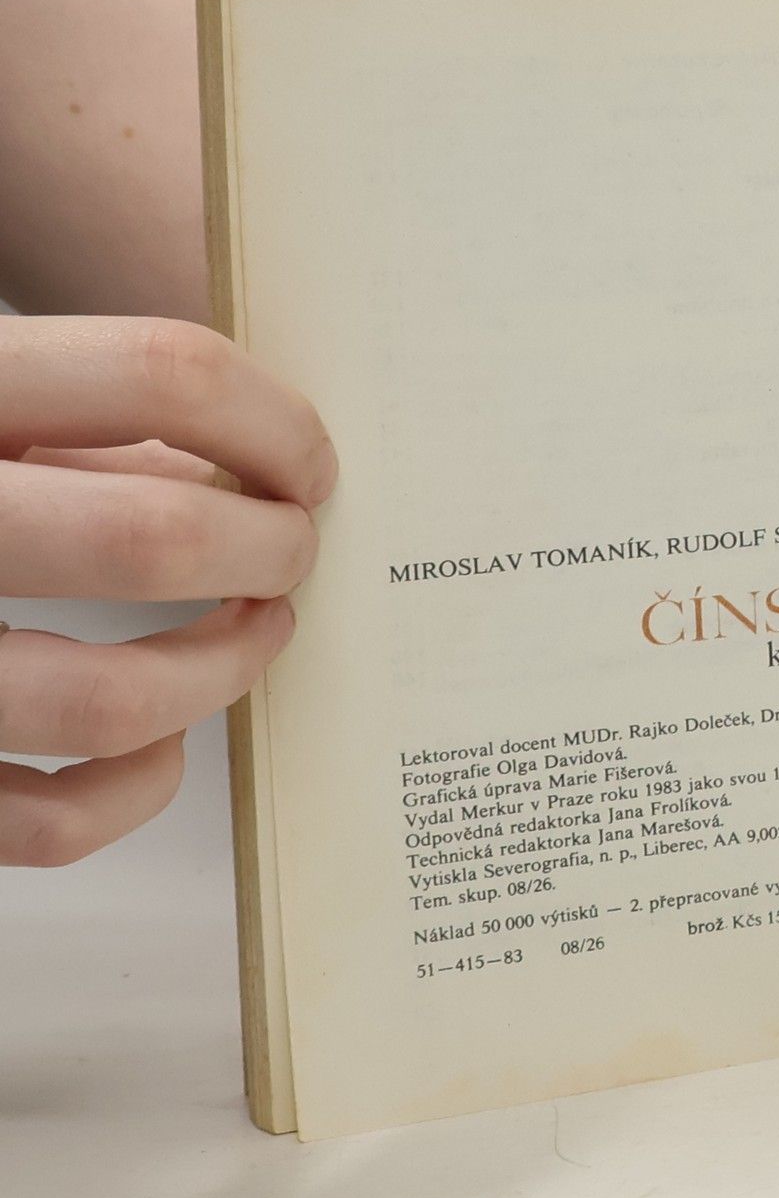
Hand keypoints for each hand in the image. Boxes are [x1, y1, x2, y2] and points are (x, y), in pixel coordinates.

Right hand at [0, 316, 333, 865]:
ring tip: (255, 631)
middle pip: (154, 539)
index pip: (157, 375)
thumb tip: (263, 476)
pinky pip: (49, 822)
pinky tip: (164, 739)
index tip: (310, 466)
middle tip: (293, 551)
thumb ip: (104, 425)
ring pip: (112, 702)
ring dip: (223, 671)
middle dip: (268, 550)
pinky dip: (139, 785)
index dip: (273, 425)